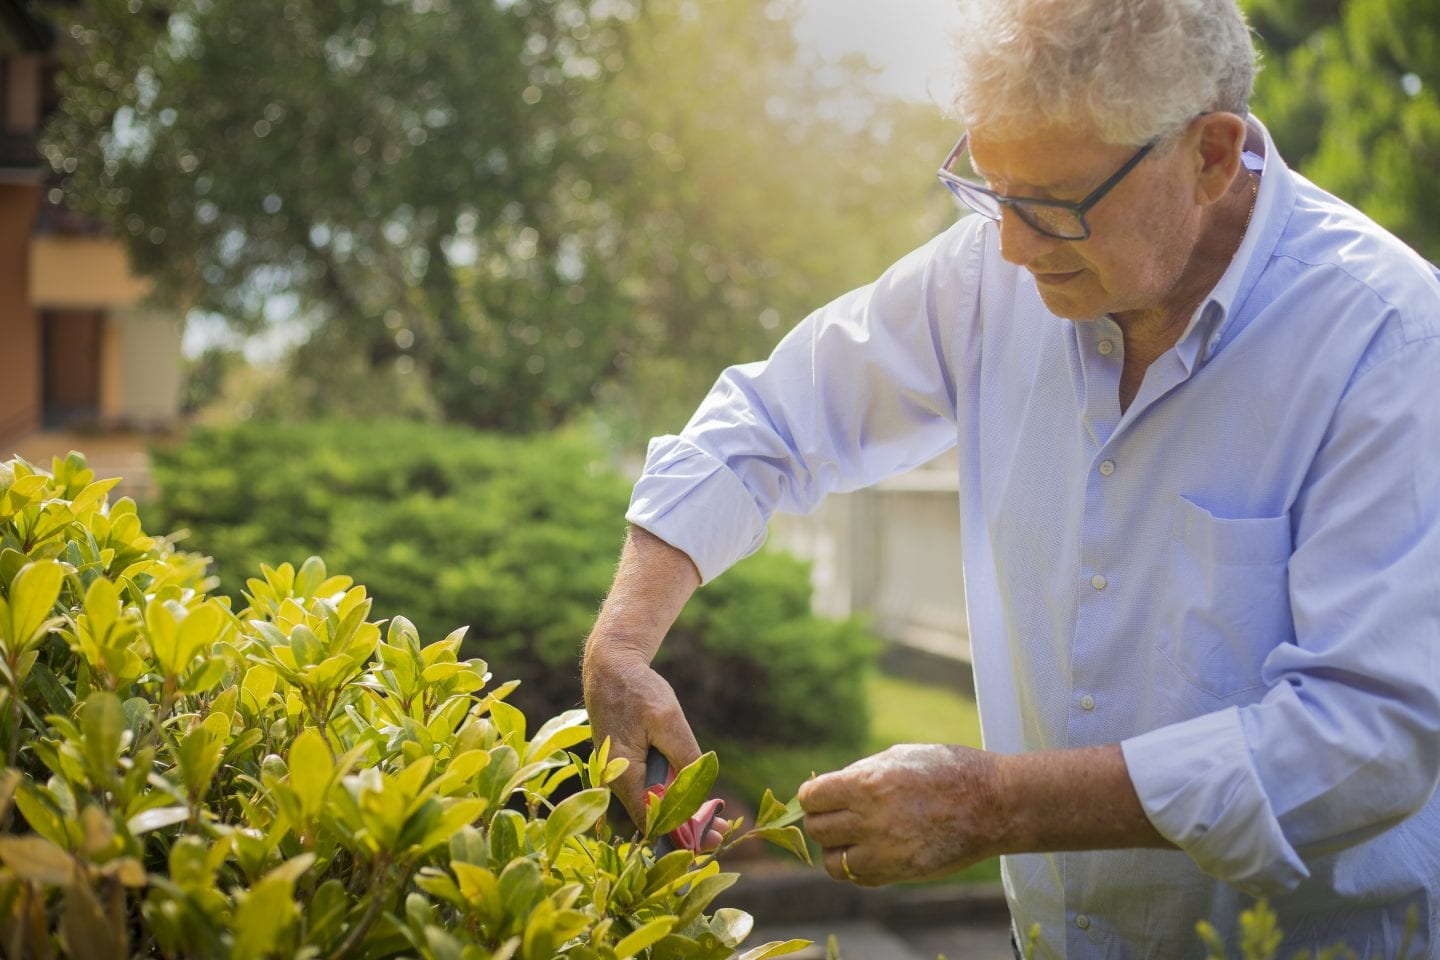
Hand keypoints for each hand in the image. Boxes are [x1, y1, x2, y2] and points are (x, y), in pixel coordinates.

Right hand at [582, 642, 727, 843]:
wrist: (611, 667)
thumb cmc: (637, 691)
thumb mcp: (667, 720)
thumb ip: (684, 757)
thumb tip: (698, 791)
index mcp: (623, 776)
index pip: (653, 820)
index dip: (683, 834)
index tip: (711, 840)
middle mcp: (618, 781)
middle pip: (654, 817)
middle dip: (688, 828)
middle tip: (722, 835)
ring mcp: (622, 774)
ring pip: (654, 804)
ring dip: (683, 813)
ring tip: (715, 821)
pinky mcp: (629, 764)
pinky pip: (651, 789)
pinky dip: (673, 797)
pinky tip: (694, 800)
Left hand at [798, 743, 1007, 885]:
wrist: (993, 804)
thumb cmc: (946, 771)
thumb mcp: (898, 756)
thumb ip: (858, 774)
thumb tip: (824, 789)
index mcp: (868, 784)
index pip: (812, 798)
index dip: (814, 796)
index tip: (822, 795)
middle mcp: (872, 820)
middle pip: (818, 829)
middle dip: (823, 820)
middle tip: (840, 814)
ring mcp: (886, 851)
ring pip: (833, 862)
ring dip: (837, 849)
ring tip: (853, 836)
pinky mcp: (901, 873)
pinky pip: (859, 878)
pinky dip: (858, 867)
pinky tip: (872, 850)